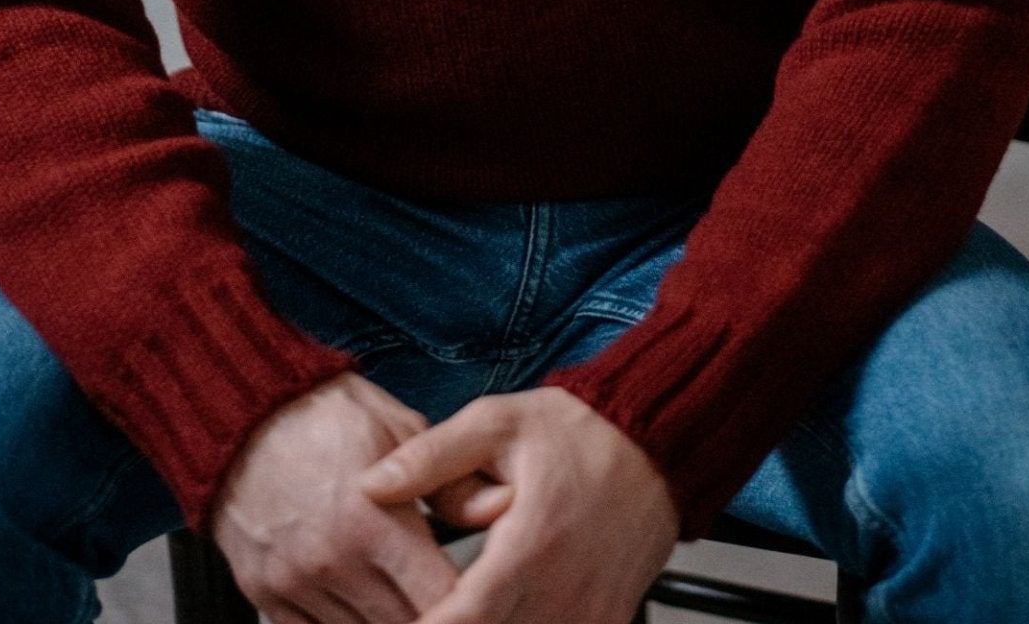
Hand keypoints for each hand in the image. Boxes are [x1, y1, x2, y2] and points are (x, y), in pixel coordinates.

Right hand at [211, 370, 460, 623]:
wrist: (241, 415)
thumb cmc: (323, 415)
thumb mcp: (399, 427)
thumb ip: (450, 480)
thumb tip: (499, 507)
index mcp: (371, 521)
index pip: (438, 597)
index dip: (466, 601)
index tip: (478, 594)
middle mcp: (333, 562)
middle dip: (432, 614)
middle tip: (445, 595)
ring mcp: (296, 583)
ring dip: (386, 619)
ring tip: (400, 593)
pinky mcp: (266, 594)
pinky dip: (341, 623)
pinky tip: (358, 600)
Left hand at [358, 386, 680, 623]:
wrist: (657, 443)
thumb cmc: (578, 431)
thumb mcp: (497, 424)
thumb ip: (431, 457)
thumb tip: (370, 483)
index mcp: (530, 545)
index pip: (466, 619)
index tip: (392, 623)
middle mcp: (563, 591)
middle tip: (417, 611)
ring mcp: (590, 614)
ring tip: (452, 611)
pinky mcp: (607, 621)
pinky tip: (498, 615)